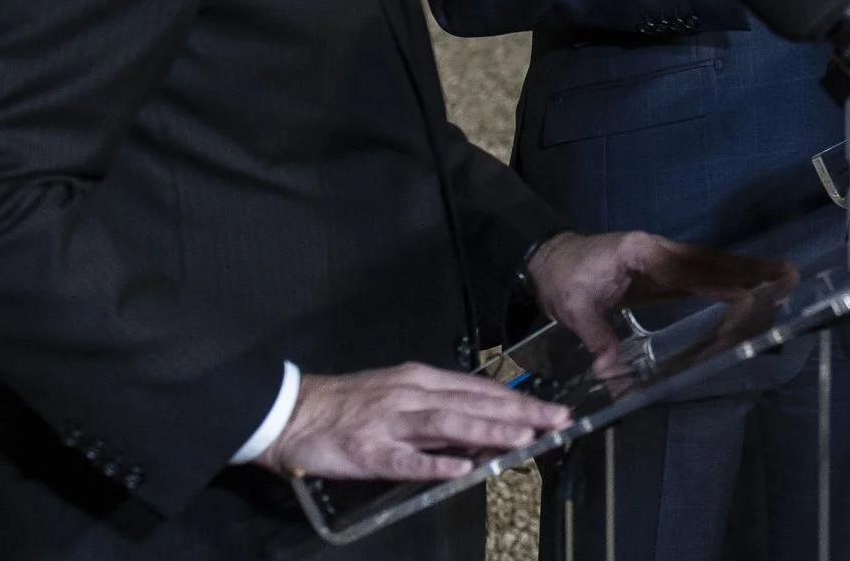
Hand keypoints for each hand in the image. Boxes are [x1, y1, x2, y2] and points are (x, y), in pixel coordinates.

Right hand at [257, 365, 569, 482]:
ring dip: (488, 432)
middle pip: (472, 404)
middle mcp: (411, 396)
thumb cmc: (350, 404)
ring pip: (447, 425)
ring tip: (523, 439)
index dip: (516, 399)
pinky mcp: (369, 452)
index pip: (478, 389)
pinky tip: (463, 469)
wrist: (292, 412)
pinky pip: (407, 461)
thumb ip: (438, 408)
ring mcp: (390, 423)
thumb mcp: (398, 393)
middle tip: (557, 421)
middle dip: (518, 413)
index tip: (551, 408)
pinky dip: (436, 464)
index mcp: (420, 380)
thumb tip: (482, 424)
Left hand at [523, 231, 796, 371]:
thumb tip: (614, 376)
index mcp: (641, 253)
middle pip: (710, 261)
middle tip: (788, 275)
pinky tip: (746, 289)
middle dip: (750, 270)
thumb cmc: (562, 280)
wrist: (547, 260)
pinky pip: (700, 273)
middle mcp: (658, 250)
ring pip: (710, 264)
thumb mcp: (575, 309)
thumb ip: (599, 338)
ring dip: (745, 272)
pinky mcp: (661, 270)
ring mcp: (662, 257)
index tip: (755, 288)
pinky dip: (726, 279)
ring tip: (781, 279)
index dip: (723, 279)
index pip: (689, 268)